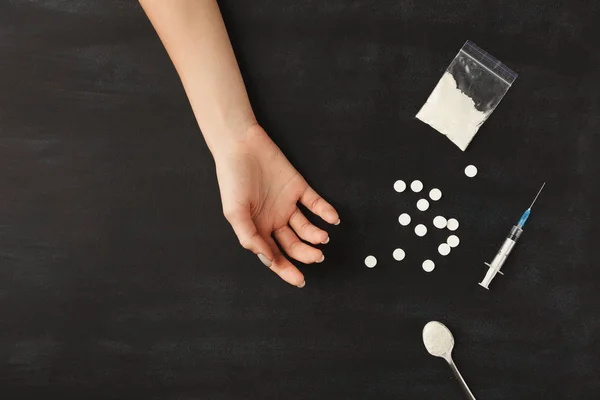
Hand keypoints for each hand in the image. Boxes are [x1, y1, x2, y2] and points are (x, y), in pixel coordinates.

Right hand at [214, 124, 339, 287]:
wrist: (241, 145)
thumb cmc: (232, 179)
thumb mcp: (234, 212)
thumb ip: (250, 237)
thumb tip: (267, 258)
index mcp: (257, 229)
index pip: (274, 255)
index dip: (286, 269)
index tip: (299, 280)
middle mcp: (274, 220)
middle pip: (293, 245)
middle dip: (305, 254)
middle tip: (317, 257)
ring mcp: (287, 204)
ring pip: (306, 227)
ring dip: (316, 235)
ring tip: (322, 238)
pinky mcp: (298, 188)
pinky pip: (315, 203)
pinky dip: (326, 212)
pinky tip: (332, 219)